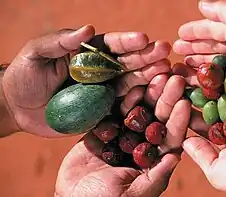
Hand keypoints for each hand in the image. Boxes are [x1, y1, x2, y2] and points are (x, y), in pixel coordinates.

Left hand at [2, 25, 171, 136]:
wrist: (17, 108)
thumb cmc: (24, 76)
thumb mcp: (36, 54)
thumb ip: (60, 41)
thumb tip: (89, 29)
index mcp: (87, 54)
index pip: (111, 45)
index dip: (127, 42)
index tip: (144, 39)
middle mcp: (100, 71)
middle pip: (127, 63)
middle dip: (147, 57)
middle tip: (165, 52)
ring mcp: (103, 92)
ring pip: (131, 84)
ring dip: (149, 78)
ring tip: (166, 72)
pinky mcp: (102, 112)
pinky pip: (122, 108)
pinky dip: (137, 103)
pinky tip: (152, 98)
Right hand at [55, 74, 190, 196]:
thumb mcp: (135, 193)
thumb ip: (156, 175)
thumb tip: (177, 155)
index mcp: (153, 159)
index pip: (170, 136)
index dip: (178, 120)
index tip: (184, 102)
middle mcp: (141, 143)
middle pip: (157, 117)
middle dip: (165, 99)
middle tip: (173, 77)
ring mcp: (122, 134)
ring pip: (137, 110)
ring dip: (146, 93)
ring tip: (156, 75)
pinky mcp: (103, 129)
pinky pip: (113, 111)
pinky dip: (121, 99)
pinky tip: (131, 84)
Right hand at [173, 0, 225, 114]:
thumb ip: (225, 11)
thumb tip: (202, 4)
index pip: (213, 28)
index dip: (195, 30)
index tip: (178, 35)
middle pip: (211, 46)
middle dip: (193, 47)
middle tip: (175, 52)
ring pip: (213, 64)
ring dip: (197, 64)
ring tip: (181, 67)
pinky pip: (219, 81)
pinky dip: (206, 81)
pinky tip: (196, 84)